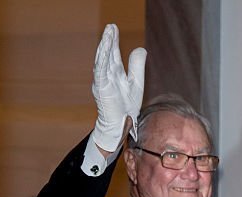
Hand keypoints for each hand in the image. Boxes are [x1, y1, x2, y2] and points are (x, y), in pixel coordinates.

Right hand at [91, 24, 146, 151]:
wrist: (121, 124)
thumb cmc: (126, 107)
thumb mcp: (136, 83)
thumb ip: (137, 66)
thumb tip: (141, 48)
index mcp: (115, 74)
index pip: (113, 54)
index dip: (113, 41)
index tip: (113, 28)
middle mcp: (107, 75)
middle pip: (107, 54)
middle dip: (108, 40)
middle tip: (110, 27)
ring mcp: (103, 82)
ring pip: (102, 61)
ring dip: (104, 47)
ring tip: (108, 34)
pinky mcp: (101, 89)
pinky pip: (100, 72)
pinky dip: (102, 61)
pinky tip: (104, 51)